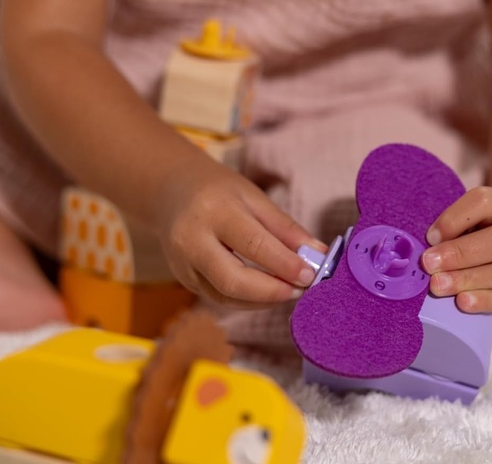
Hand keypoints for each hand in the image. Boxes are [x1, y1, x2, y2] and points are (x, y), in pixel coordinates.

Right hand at [155, 157, 323, 307]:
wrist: (171, 191)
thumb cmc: (218, 191)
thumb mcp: (254, 198)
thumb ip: (286, 228)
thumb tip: (319, 255)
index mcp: (213, 211)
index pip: (253, 244)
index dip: (284, 264)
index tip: (311, 274)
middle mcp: (191, 240)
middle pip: (233, 280)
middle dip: (272, 291)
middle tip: (301, 289)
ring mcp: (183, 264)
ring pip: (225, 296)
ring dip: (263, 300)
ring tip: (290, 290)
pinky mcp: (183, 280)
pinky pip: (219, 298)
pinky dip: (248, 300)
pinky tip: (268, 293)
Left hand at [421, 187, 491, 312]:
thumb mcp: (478, 215)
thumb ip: (456, 226)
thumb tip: (430, 248)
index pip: (483, 203)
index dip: (453, 219)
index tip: (430, 237)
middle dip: (458, 254)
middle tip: (429, 264)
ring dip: (466, 279)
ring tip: (438, 285)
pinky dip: (483, 300)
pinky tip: (463, 302)